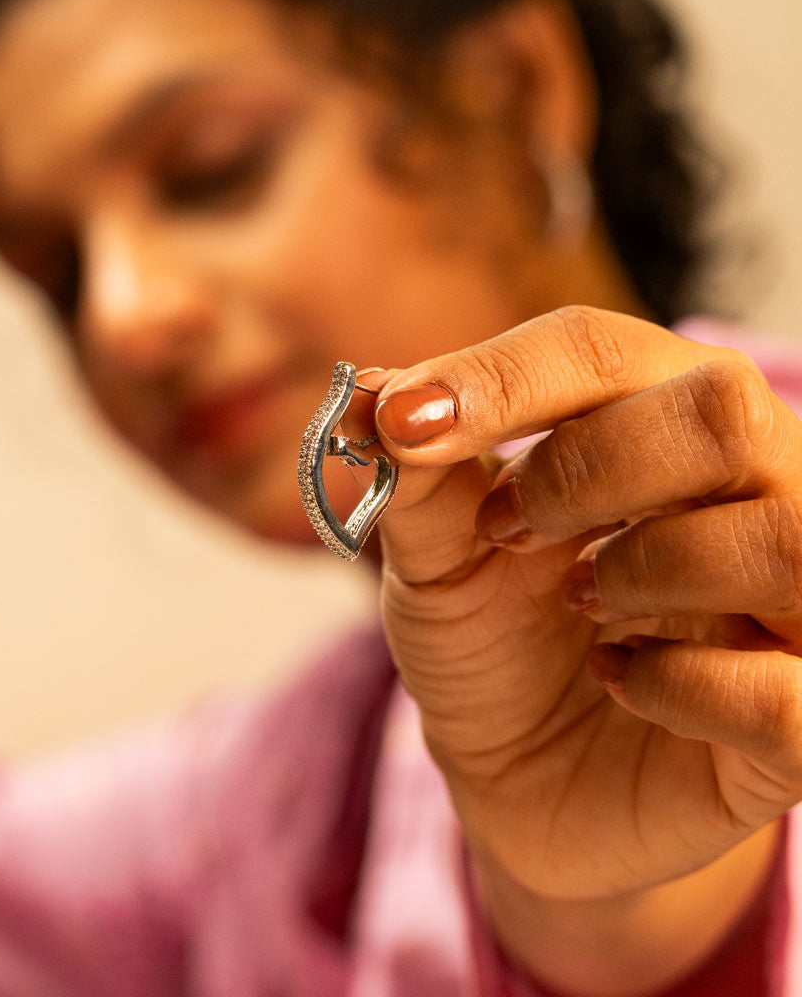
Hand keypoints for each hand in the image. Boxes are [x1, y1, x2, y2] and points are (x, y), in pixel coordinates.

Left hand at [358, 307, 801, 982]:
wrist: (517, 776)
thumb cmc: (490, 638)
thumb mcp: (435, 559)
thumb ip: (415, 478)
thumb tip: (366, 395)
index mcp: (656, 420)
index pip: (606, 349)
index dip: (502, 378)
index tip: (405, 421)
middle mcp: (752, 489)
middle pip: (723, 411)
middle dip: (588, 466)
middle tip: (509, 529)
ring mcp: (791, 604)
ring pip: (785, 538)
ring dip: (646, 566)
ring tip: (578, 601)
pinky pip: (791, 692)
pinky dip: (686, 687)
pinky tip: (621, 681)